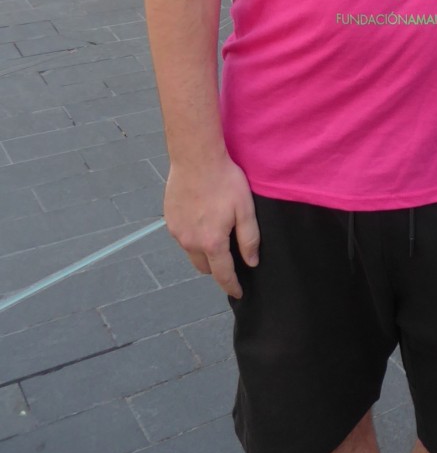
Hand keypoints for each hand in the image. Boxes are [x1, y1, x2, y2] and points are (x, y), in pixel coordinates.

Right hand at [163, 155, 259, 297]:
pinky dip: (193, 237)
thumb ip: (249, 239)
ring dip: (203, 252)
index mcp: (212, 242)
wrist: (195, 158)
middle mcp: (190, 242)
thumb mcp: (245, 209)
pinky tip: (202, 221)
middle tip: (230, 259)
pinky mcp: (169, 220)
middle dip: (216, 268)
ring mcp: (177, 232)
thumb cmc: (224, 181)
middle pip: (204, 267)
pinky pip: (183, 237)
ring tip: (216, 236)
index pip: (222, 274)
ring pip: (192, 253)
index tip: (238, 294)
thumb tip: (252, 262)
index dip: (232, 286)